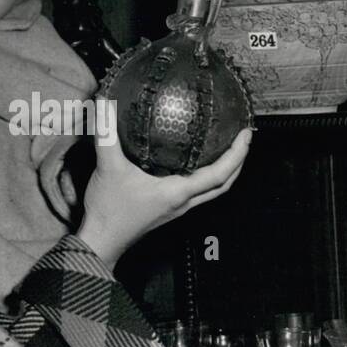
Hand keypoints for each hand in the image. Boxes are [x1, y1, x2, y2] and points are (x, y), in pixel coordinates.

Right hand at [76, 127, 253, 269]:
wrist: (100, 242)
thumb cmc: (108, 212)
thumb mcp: (108, 167)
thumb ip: (107, 134)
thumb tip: (105, 104)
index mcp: (178, 192)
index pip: (220, 174)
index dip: (237, 154)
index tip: (246, 135)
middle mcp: (183, 202)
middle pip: (224, 185)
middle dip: (238, 162)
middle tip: (244, 140)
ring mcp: (176, 208)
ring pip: (212, 190)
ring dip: (225, 171)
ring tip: (227, 149)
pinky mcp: (167, 210)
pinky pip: (196, 192)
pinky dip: (205, 177)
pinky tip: (193, 163)